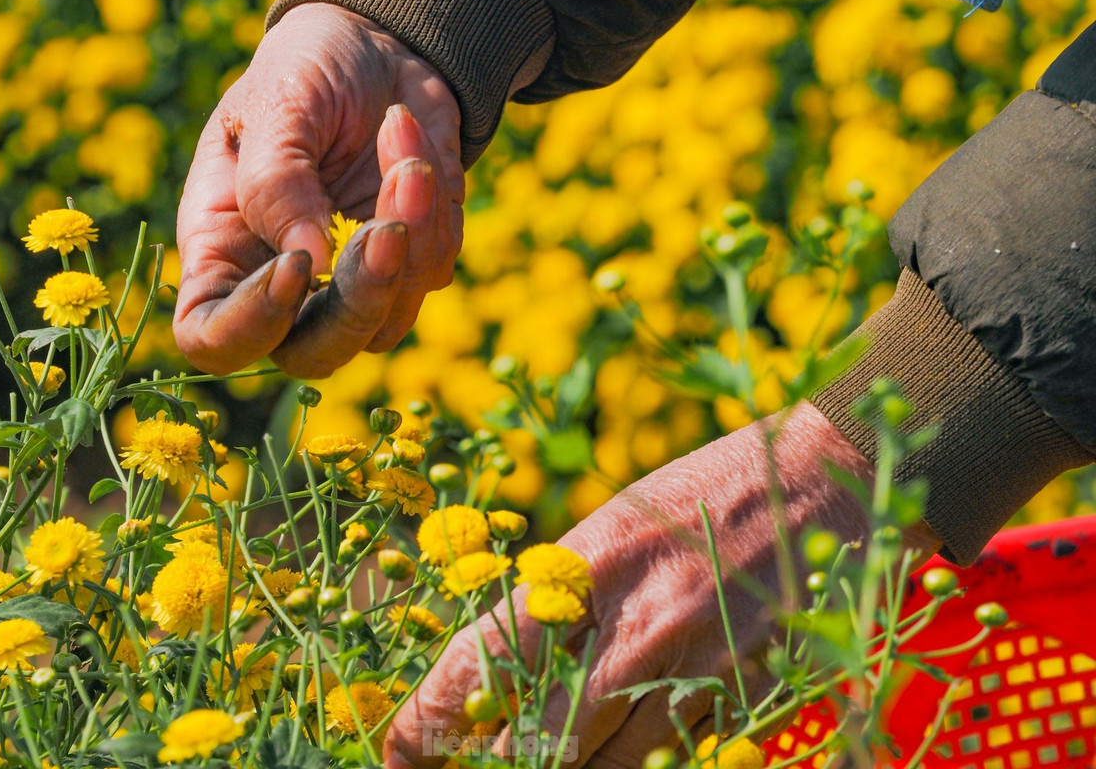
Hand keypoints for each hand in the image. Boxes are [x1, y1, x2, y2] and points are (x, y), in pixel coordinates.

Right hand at [174, 3, 464, 376]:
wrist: (377, 46)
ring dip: (409, 232)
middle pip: (314, 357)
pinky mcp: (410, 261)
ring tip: (397, 130)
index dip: (250, 326)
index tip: (295, 263)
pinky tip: (409, 138)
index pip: (213, 338)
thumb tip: (307, 259)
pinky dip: (433, 204)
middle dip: (360, 299)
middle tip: (387, 228)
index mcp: (223, 249)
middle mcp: (284, 284)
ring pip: (389, 320)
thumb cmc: (304, 70)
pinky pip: (434, 267)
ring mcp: (352, 280)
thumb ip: (277, 181)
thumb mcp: (276, 104)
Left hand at [385, 402, 941, 766]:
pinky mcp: (736, 700)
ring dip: (555, 766)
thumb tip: (499, 669)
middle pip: (528, 744)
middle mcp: (626, 629)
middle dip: (486, 764)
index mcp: (578, 570)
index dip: (425, 726)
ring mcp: (686, 672)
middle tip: (464, 761)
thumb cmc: (700, 494)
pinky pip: (661, 760)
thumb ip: (555, 600)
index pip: (477, 669)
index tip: (400, 749)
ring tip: (531, 750)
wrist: (818, 478)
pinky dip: (622, 765)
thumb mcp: (609, 527)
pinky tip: (605, 747)